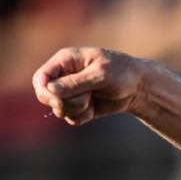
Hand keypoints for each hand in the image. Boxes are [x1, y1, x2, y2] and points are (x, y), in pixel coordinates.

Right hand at [31, 47, 148, 125]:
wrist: (140, 88)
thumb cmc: (122, 73)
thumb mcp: (101, 75)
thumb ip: (76, 83)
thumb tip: (51, 90)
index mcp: (64, 61)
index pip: (41, 78)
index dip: (44, 92)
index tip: (58, 101)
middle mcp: (63, 76)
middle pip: (47, 96)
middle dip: (65, 102)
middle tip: (85, 99)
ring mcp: (70, 92)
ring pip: (59, 109)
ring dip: (76, 109)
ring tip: (92, 99)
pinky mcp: (79, 106)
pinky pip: (71, 118)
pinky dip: (82, 116)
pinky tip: (94, 109)